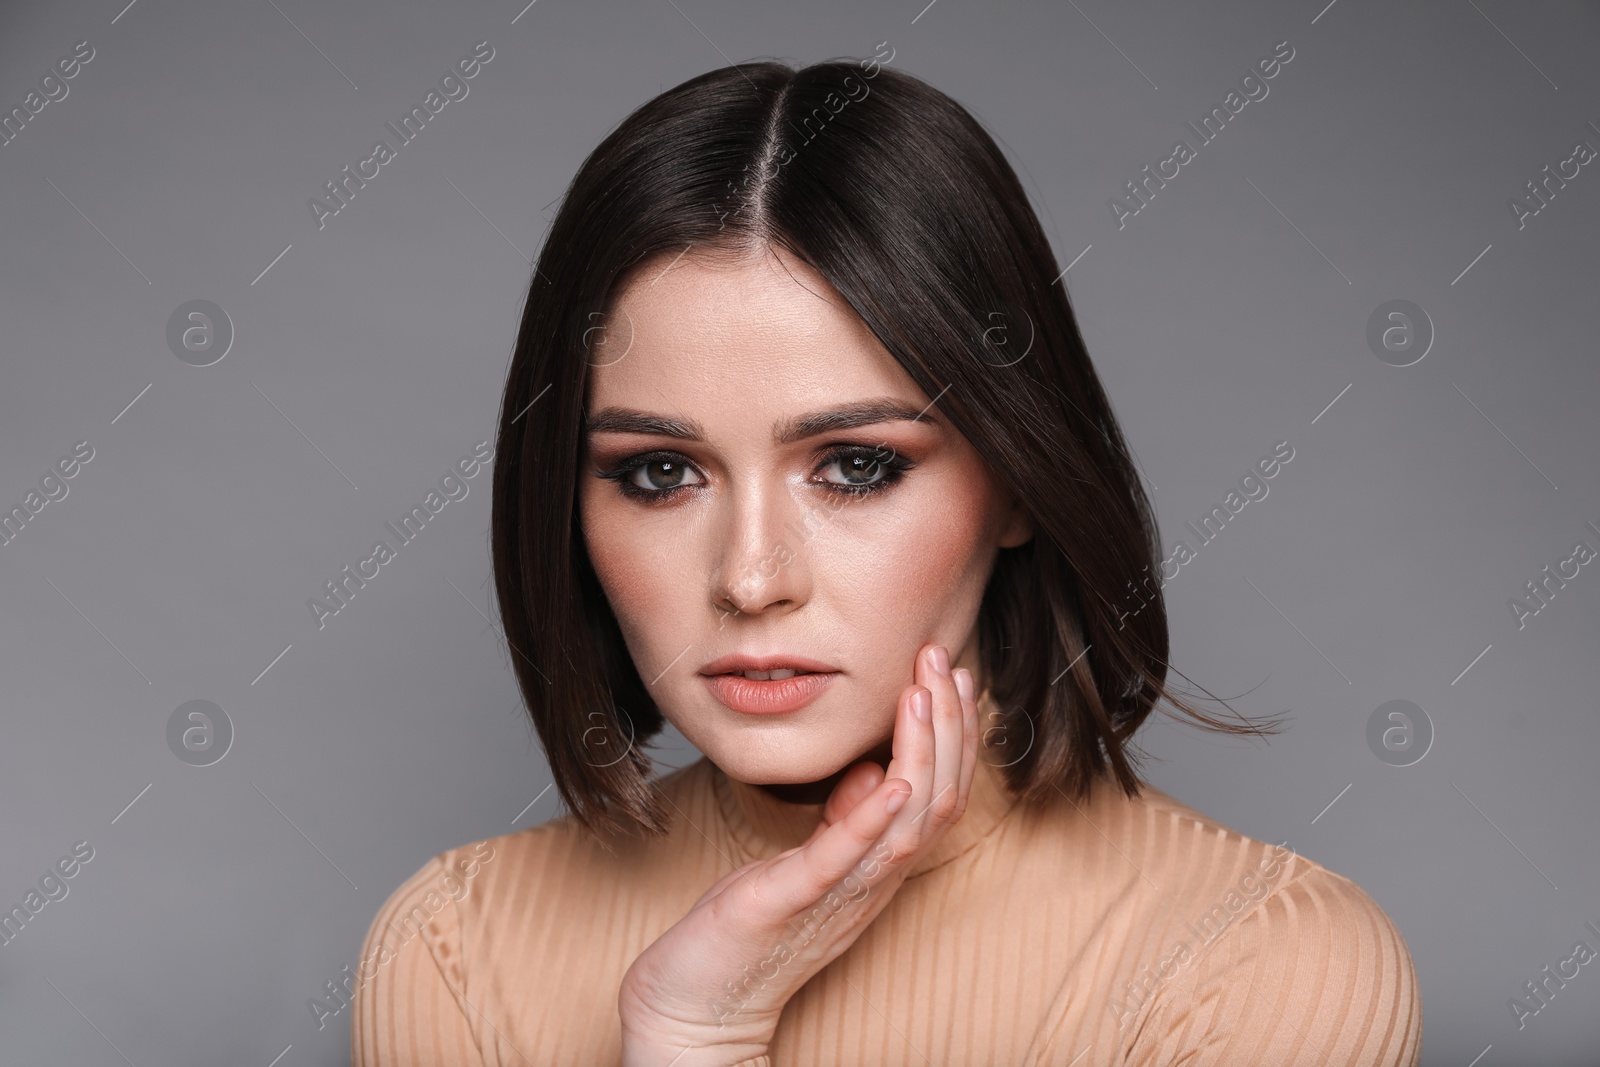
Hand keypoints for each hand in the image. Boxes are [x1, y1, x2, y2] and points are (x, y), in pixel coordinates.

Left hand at [617, 643, 980, 1066]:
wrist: (695, 1007)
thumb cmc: (747, 931)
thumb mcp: (806, 861)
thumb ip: (844, 820)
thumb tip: (870, 769)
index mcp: (876, 867)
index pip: (939, 791)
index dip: (955, 732)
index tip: (955, 674)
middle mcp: (872, 882)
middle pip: (939, 798)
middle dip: (949, 724)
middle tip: (945, 659)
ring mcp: (837, 894)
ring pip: (908, 822)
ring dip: (922, 751)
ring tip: (922, 691)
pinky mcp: (791, 901)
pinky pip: (845, 860)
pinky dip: (873, 817)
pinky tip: (890, 779)